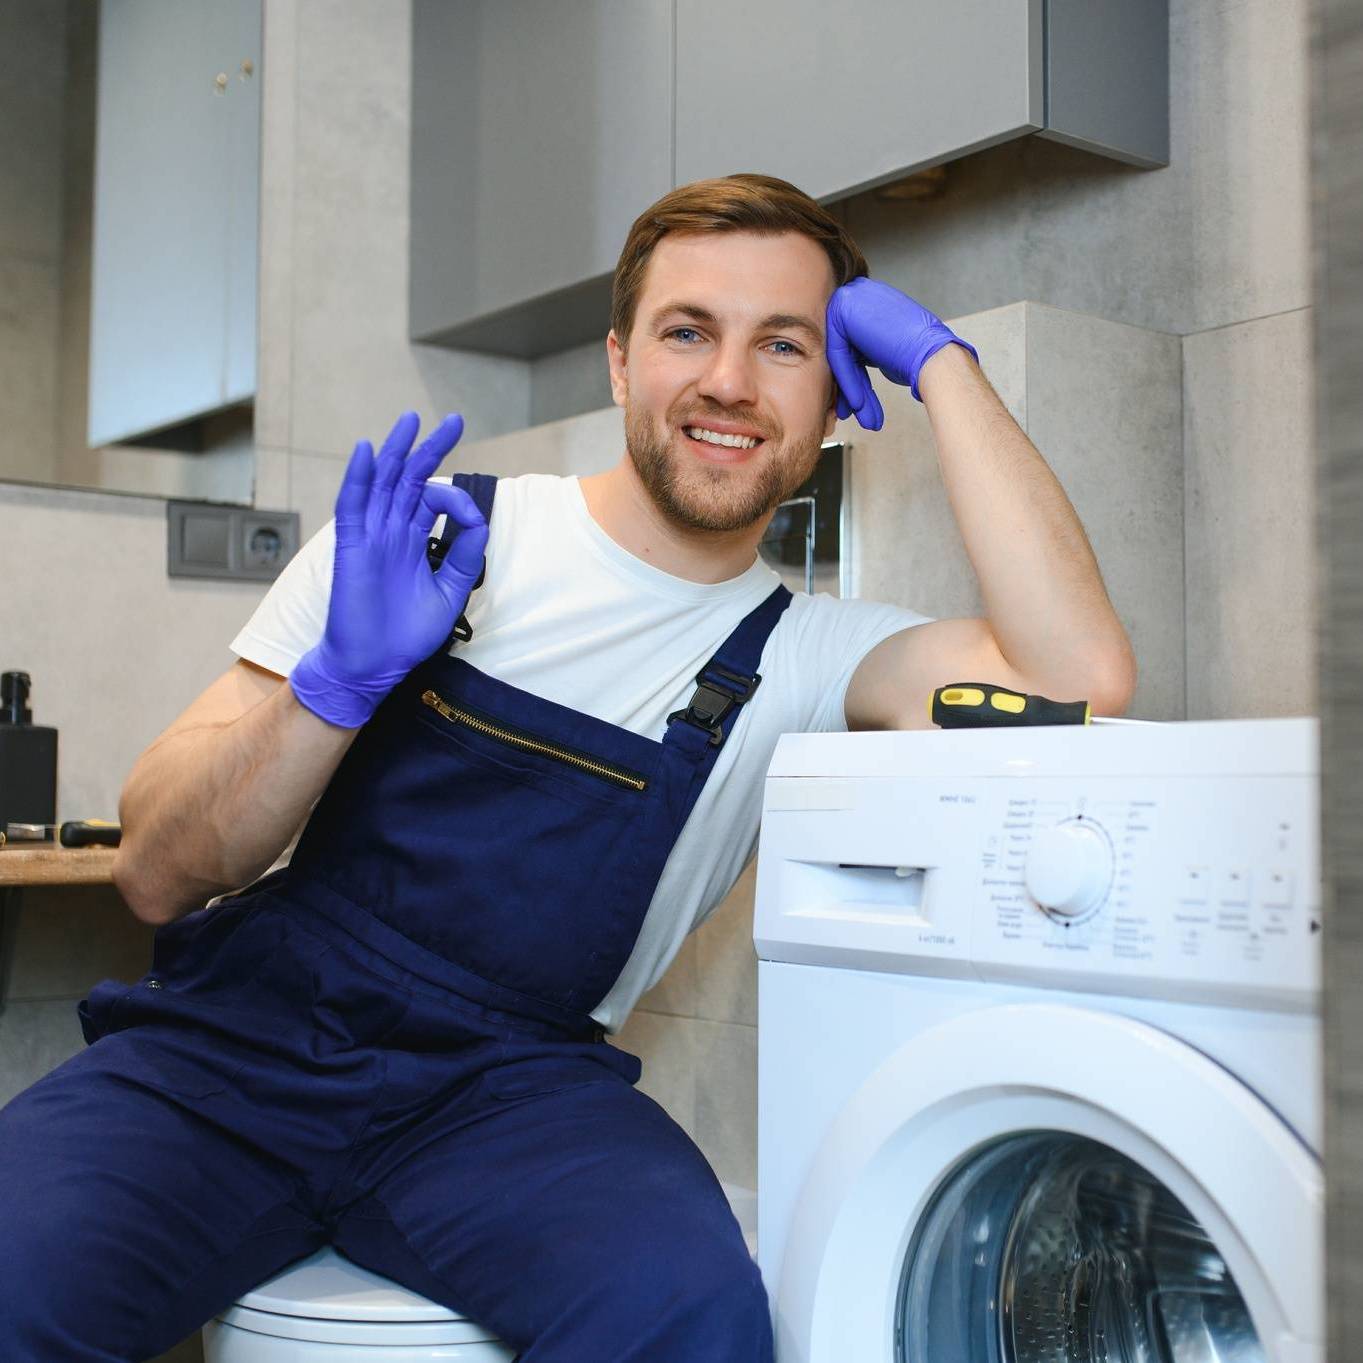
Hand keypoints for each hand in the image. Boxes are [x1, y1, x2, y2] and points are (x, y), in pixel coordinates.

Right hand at [290, 411, 488, 727]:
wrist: (373, 665)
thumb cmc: (406, 634)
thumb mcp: (450, 593)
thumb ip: (465, 558)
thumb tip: (479, 523)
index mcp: (412, 541)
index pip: (434, 500)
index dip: (457, 500)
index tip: (471, 515)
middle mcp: (391, 532)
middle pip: (408, 478)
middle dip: (429, 448)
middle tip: (451, 421)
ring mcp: (370, 536)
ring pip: (381, 483)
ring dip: (395, 451)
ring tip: (411, 420)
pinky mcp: (352, 547)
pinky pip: (352, 506)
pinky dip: (357, 478)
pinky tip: (365, 452)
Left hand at [825, 277, 979, 427]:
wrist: (933, 355)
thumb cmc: (918, 355)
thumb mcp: (884, 348)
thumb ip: (863, 347)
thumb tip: (847, 364)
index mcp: (870, 300)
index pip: (853, 345)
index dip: (856, 379)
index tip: (861, 404)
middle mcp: (858, 294)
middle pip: (845, 351)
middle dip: (852, 388)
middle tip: (858, 413)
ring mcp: (850, 298)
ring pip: (840, 357)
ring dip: (852, 391)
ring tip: (863, 416)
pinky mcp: (843, 311)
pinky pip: (837, 354)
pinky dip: (848, 381)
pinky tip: (859, 404)